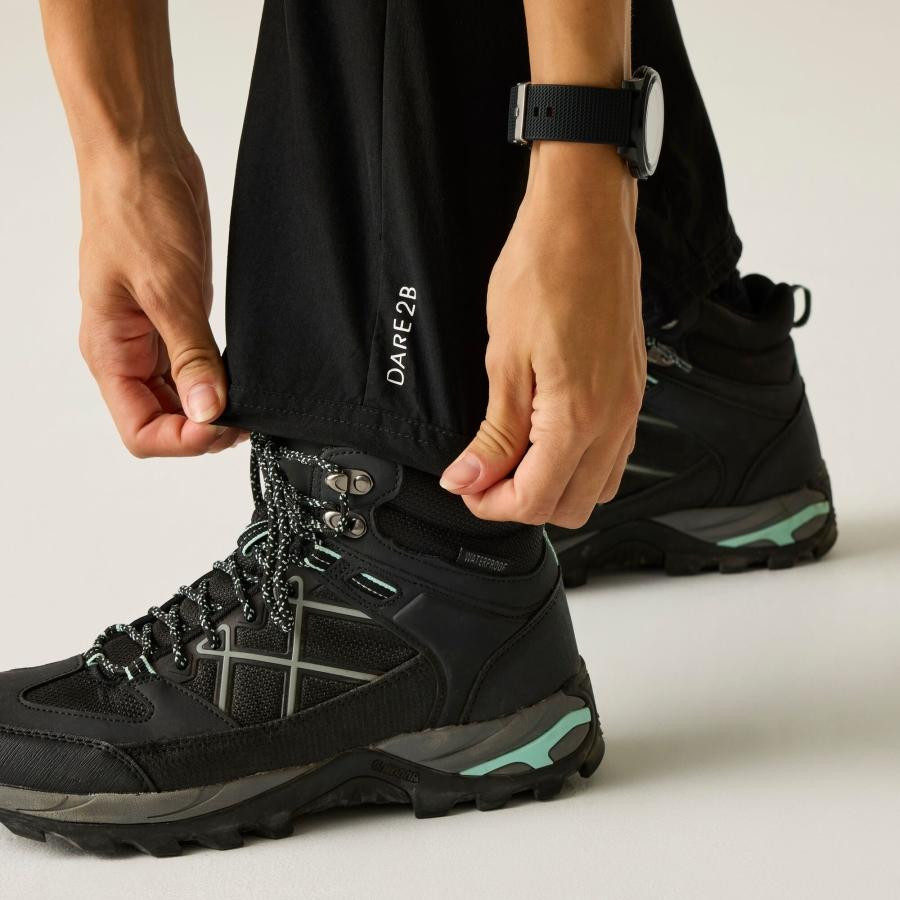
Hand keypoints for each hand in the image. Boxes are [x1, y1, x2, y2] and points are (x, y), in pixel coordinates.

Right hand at [76, 137, 243, 455]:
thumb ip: (191, 356)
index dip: (183, 439)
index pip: (140, 429)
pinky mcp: (176, 317)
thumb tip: (208, 411)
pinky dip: (218, 377)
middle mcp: (128, 351)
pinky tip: (242, 373)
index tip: (223, 426)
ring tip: (250, 398)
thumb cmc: (135, 210)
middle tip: (248, 415)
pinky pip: (195, 364)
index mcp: (110, 351)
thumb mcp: (169, 290)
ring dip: (212, 405)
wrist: (143, 157)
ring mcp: (153, 336)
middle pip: (162, 420)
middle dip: (203, 427)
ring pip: (181, 396)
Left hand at [440, 144, 644, 526]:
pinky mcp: (633, 391)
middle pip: (572, 507)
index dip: (492, 504)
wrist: (585, 221)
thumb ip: (493, 433)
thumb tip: (469, 479)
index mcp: (578, 418)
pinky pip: (613, 454)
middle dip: (524, 503)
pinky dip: (579, 462)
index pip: (536, 500)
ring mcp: (630, 407)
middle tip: (485, 475)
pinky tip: (547, 435)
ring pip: (598, 487)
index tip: (466, 486)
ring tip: (514, 457)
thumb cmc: (543, 272)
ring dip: (555, 487)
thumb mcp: (503, 359)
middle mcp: (614, 421)